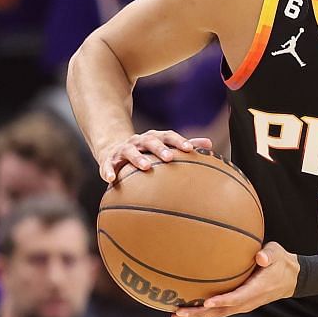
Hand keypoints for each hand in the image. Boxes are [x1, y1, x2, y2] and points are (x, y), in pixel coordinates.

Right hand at [96, 130, 211, 182]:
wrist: (116, 149)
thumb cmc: (148, 151)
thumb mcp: (165, 146)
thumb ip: (185, 145)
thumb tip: (209, 143)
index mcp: (155, 138)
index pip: (168, 136)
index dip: (179, 141)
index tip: (190, 149)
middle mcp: (139, 141)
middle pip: (150, 141)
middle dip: (160, 148)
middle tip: (169, 157)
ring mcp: (124, 149)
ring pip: (130, 151)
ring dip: (137, 158)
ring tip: (146, 167)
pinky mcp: (110, 160)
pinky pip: (108, 165)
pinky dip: (108, 171)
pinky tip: (110, 179)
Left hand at [171, 243, 298, 316]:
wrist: (290, 278)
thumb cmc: (280, 262)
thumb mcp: (278, 254)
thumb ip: (269, 255)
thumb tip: (261, 257)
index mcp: (258, 289)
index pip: (238, 298)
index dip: (222, 301)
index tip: (206, 301)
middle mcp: (248, 301)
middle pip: (222, 311)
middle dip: (200, 313)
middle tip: (179, 312)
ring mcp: (243, 305)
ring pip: (218, 314)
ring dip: (197, 316)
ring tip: (176, 315)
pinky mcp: (238, 304)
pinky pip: (219, 310)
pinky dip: (202, 312)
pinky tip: (187, 310)